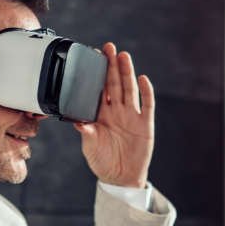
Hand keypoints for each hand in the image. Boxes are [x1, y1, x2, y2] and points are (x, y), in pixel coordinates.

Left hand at [73, 42, 153, 187]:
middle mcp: (116, 111)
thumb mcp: (90, 146)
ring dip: (127, 73)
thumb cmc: (102, 161)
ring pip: (130, 89)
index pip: (99, 88)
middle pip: (115, 83)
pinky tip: (143, 79)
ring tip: (124, 56)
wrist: (120, 178)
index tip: (93, 56)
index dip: (97, 72)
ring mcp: (132, 116)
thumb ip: (86, 133)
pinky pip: (147, 105)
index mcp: (101, 114)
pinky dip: (146, 92)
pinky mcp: (145, 124)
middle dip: (112, 66)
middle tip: (109, 47)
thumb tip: (77, 122)